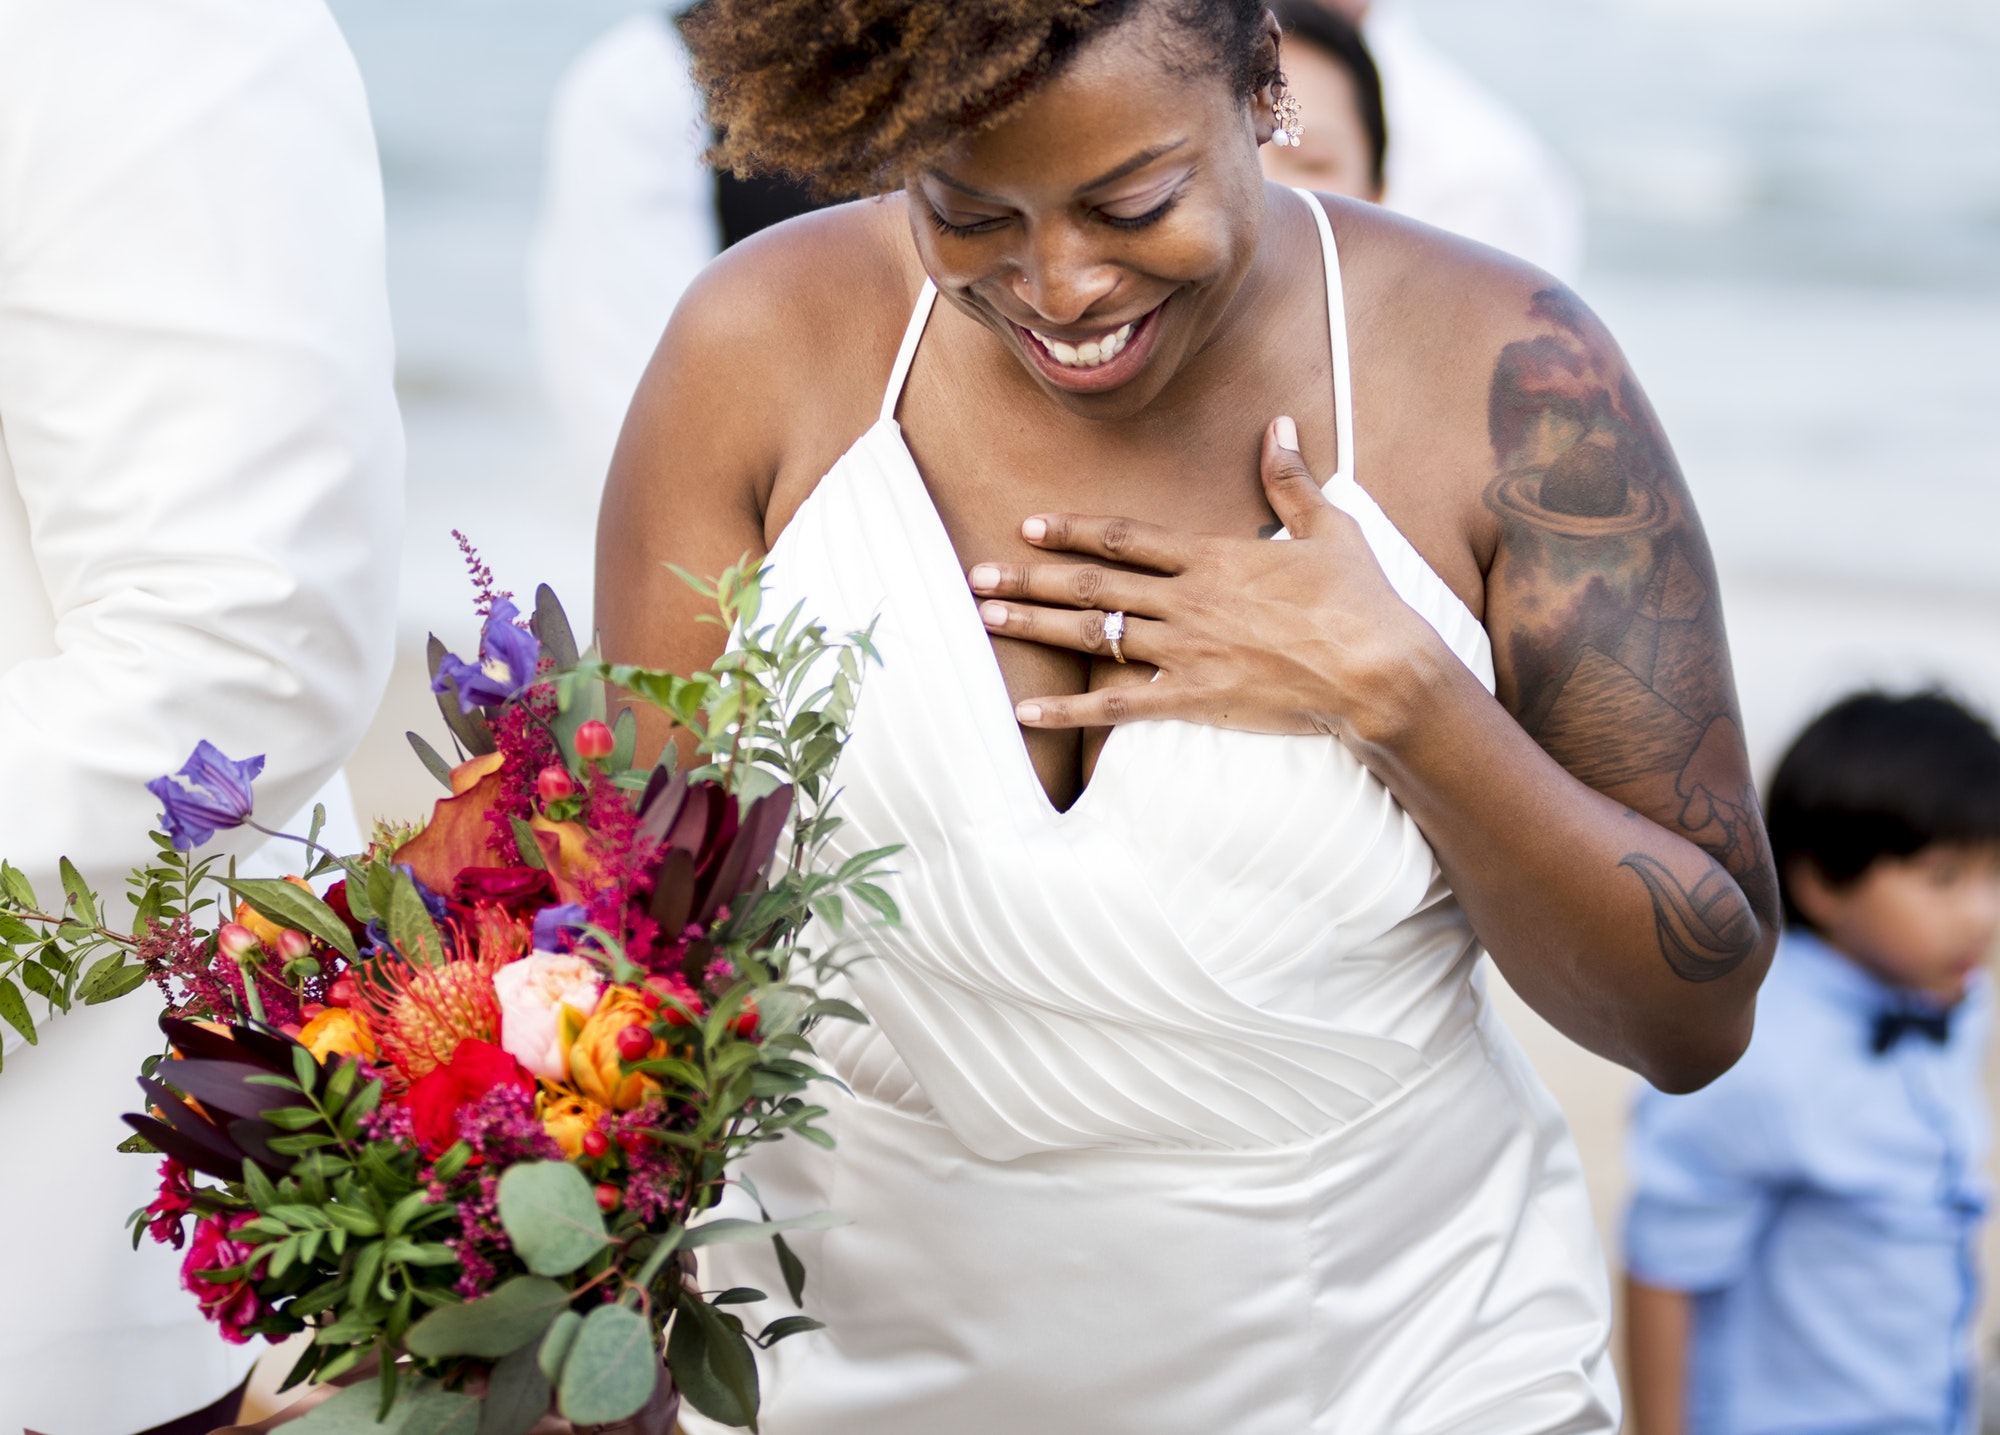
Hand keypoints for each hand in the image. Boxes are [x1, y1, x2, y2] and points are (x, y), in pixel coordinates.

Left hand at [967, 416, 1440, 740]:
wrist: (1379, 669)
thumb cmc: (1360, 600)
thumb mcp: (1329, 527)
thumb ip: (1291, 478)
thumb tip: (1280, 425)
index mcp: (1212, 556)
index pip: (1125, 537)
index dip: (1073, 530)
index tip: (1031, 525)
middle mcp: (1187, 600)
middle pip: (1093, 585)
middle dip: (1030, 578)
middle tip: (977, 575)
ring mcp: (1186, 650)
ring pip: (1094, 636)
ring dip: (1034, 627)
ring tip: (985, 620)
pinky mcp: (1194, 698)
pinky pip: (1118, 706)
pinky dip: (1069, 713)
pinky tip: (1026, 716)